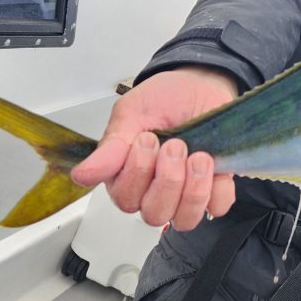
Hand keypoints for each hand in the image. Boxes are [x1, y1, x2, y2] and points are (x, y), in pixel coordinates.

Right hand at [72, 65, 238, 230]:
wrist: (200, 82)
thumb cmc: (165, 98)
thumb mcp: (133, 113)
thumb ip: (111, 146)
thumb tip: (83, 175)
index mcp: (126, 175)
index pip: (124, 199)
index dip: (137, 174)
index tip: (146, 139)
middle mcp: (153, 190)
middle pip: (154, 213)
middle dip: (167, 180)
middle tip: (174, 145)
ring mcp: (185, 193)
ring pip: (184, 218)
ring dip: (193, 188)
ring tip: (198, 156)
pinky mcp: (215, 188)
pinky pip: (217, 206)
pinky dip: (218, 187)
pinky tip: (214, 164)